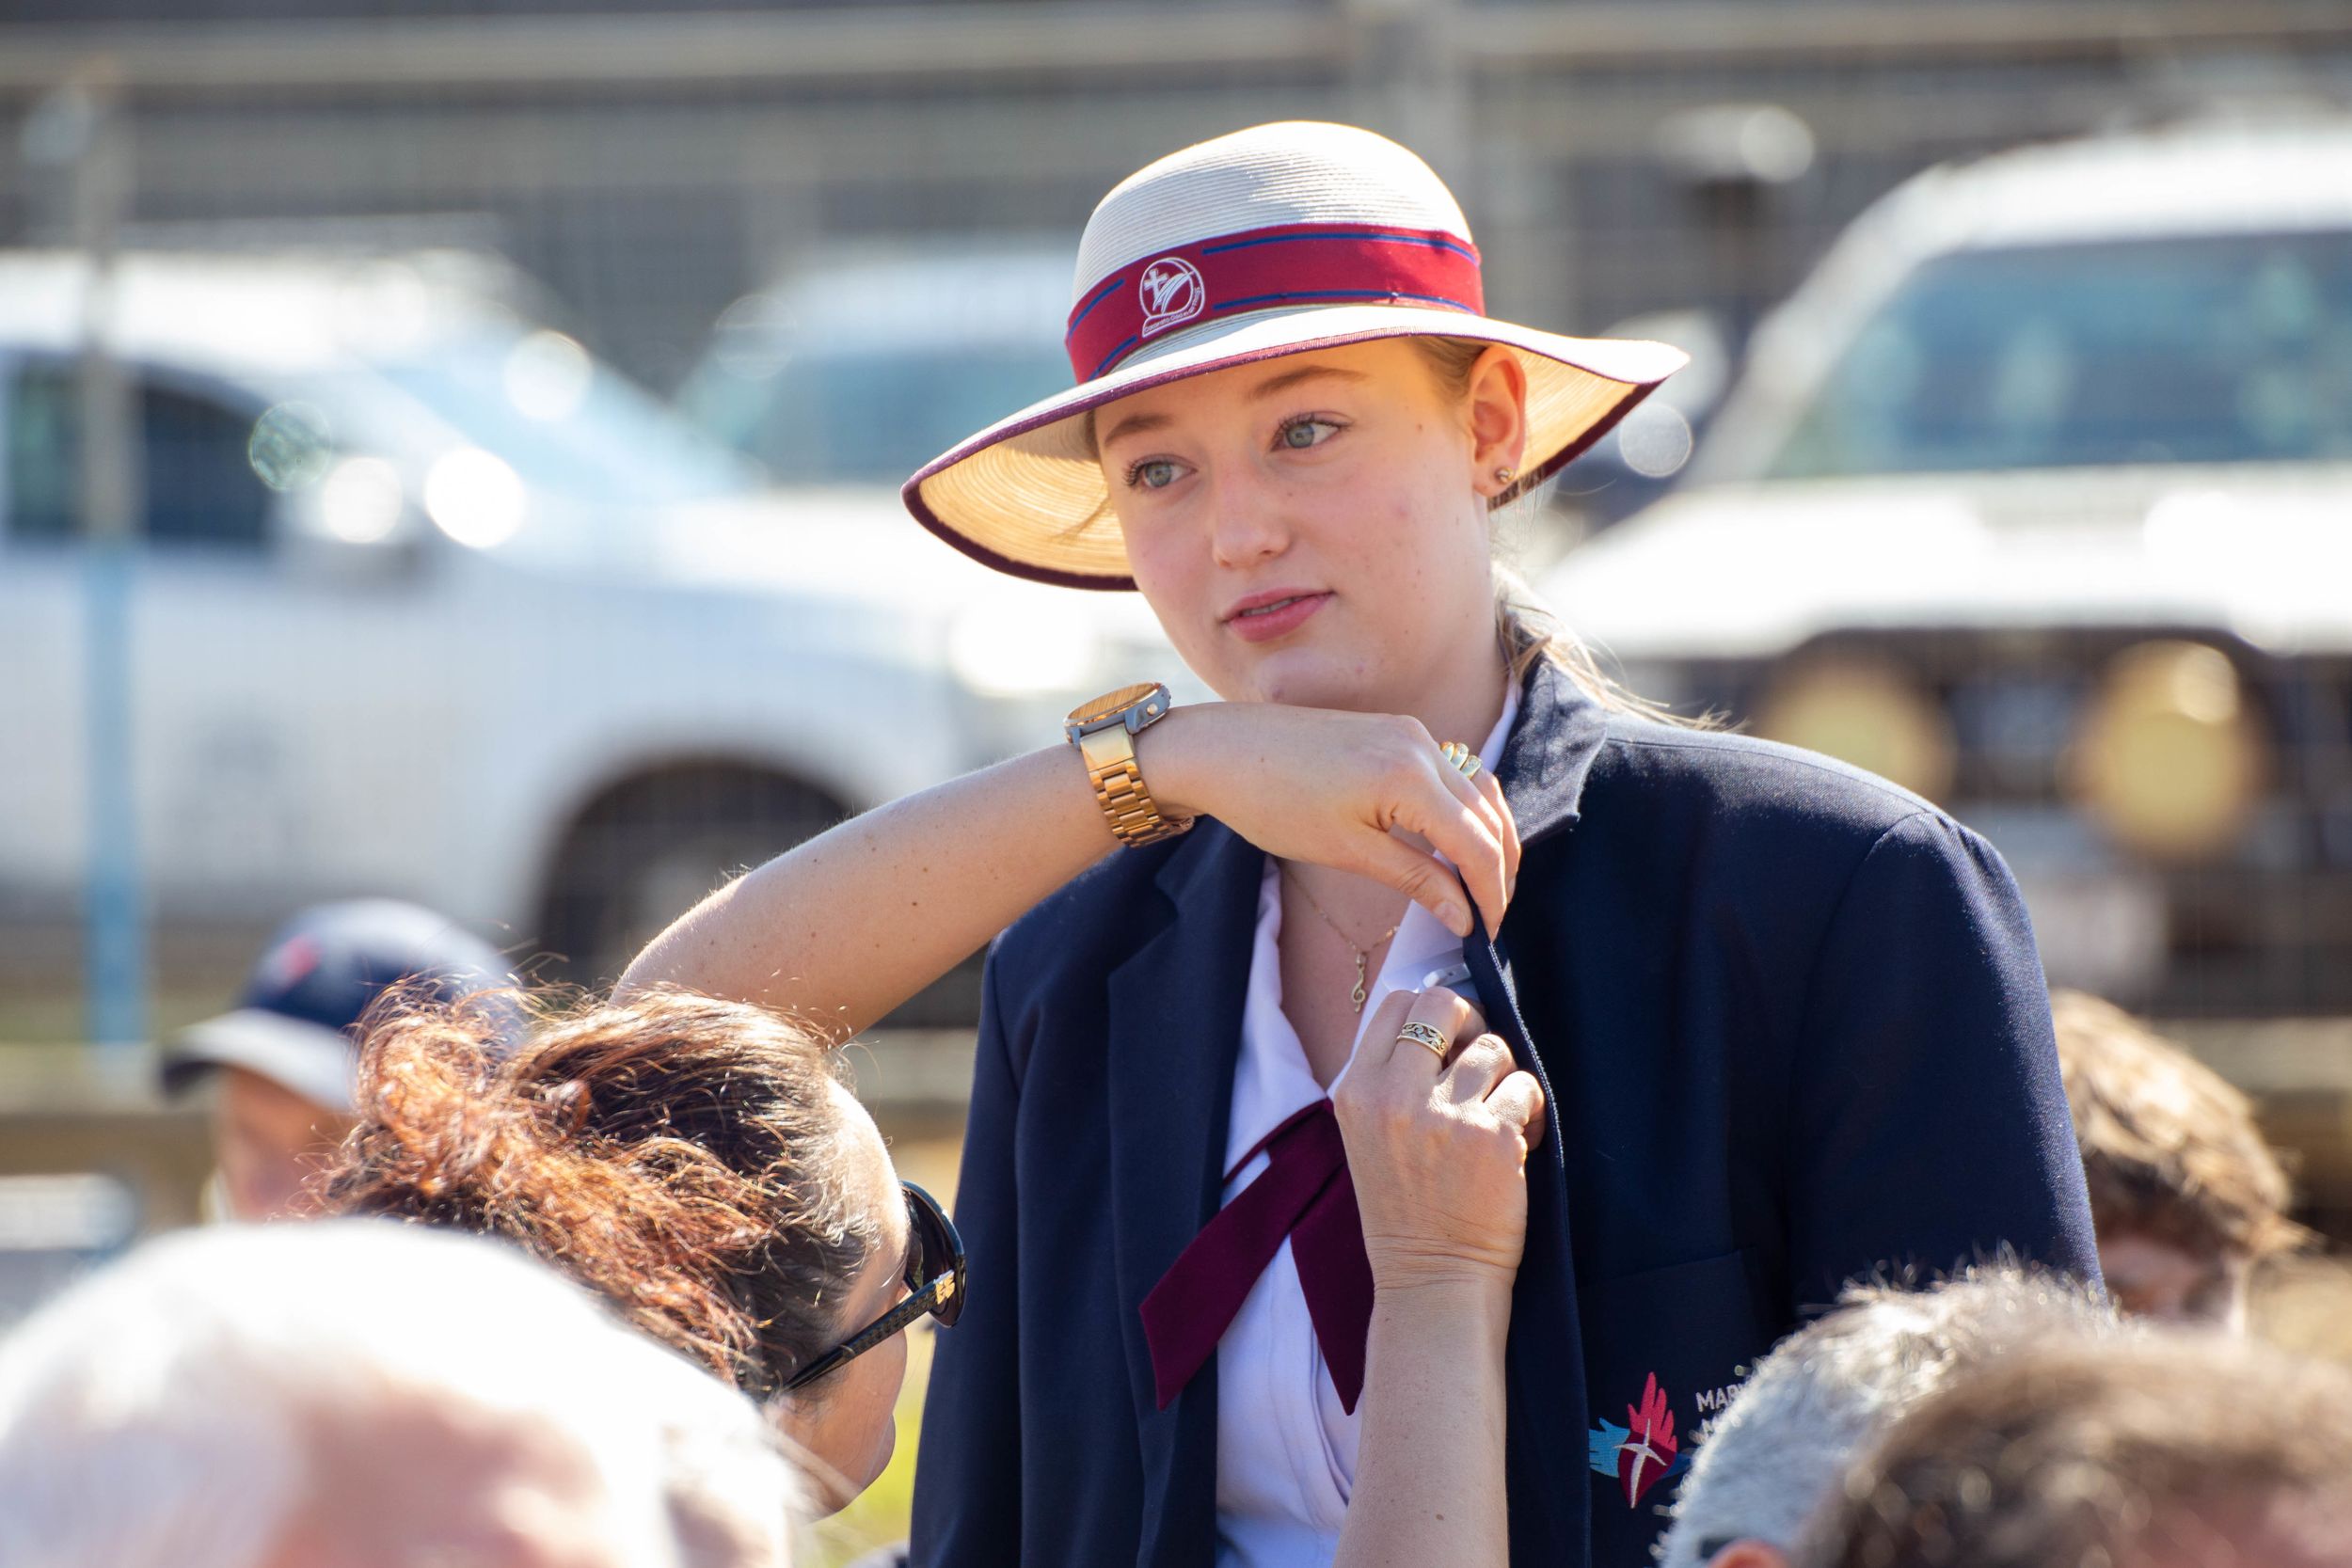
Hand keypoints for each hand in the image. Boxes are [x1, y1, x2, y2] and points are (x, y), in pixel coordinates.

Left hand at [1142, 703, 1521, 938]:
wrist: (1221, 750)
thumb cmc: (1272, 802)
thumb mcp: (1347, 851)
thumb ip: (1415, 879)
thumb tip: (1464, 915)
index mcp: (1411, 777)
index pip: (1477, 844)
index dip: (1491, 893)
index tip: (1488, 932)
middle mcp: (1421, 745)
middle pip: (1487, 815)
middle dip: (1497, 868)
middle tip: (1490, 915)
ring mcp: (1410, 732)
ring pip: (1476, 790)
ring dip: (1486, 837)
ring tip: (1480, 885)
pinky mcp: (1395, 730)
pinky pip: (1451, 773)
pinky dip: (1463, 810)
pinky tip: (1454, 842)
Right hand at [1333, 989, 1546, 1299]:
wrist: (1433, 1278)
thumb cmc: (1406, 1207)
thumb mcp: (1370, 1134)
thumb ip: (1392, 1078)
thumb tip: (1445, 1023)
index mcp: (1356, 1091)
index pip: (1395, 1003)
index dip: (1429, 1013)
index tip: (1446, 1044)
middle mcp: (1394, 1097)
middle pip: (1443, 1004)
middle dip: (1470, 1026)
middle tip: (1477, 1064)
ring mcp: (1445, 1117)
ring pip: (1494, 1048)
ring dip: (1504, 1075)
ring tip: (1496, 1114)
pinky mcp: (1494, 1139)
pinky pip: (1527, 1088)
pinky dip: (1529, 1110)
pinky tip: (1517, 1140)